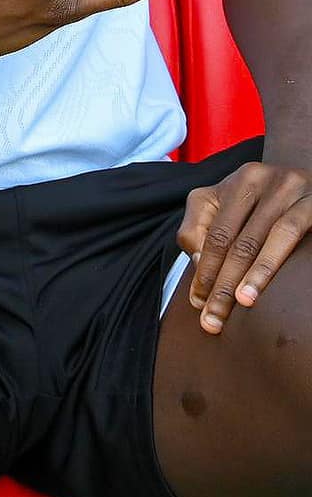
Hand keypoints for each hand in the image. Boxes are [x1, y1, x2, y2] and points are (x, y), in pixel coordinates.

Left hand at [180, 161, 311, 333]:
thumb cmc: (275, 207)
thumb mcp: (236, 209)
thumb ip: (205, 229)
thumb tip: (198, 262)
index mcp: (234, 182)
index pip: (207, 233)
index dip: (200, 270)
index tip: (197, 303)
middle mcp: (256, 177)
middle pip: (227, 239)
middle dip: (216, 282)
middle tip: (211, 318)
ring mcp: (285, 186)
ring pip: (252, 240)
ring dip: (240, 278)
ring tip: (234, 306)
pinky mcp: (311, 201)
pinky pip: (286, 234)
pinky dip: (266, 265)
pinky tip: (255, 289)